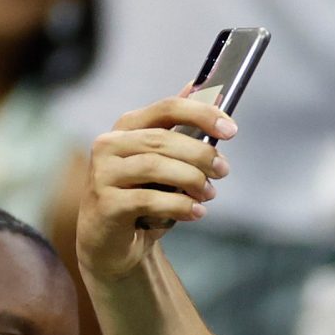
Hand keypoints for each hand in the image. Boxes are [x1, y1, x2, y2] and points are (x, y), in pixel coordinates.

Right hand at [76, 93, 233, 279]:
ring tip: (209, 194)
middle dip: (201, 155)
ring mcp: (103, 174)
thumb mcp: (164, 162)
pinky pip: (149, 200)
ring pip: (155, 167)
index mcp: (127, 127)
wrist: (112, 244)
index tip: (231, 130)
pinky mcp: (106, 204)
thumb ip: (181, 130)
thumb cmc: (141, 197)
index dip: (202, 114)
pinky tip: (196, 212)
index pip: (167, 108)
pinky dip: (179, 205)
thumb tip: (209, 90)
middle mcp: (110, 145)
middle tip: (223, 170)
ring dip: (191, 180)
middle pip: (163, 139)